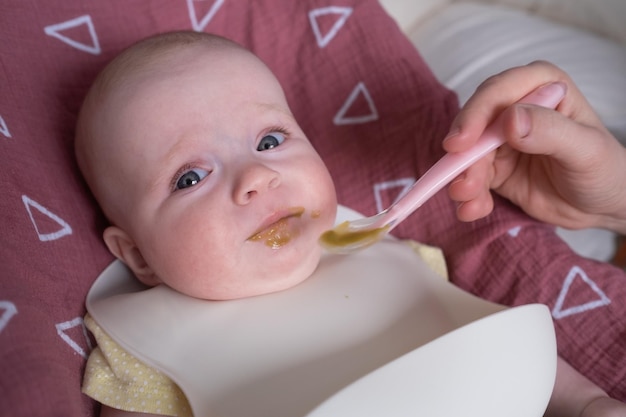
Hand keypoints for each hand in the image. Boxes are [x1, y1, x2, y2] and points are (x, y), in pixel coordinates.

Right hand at [443, 61, 625, 233]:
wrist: (603, 206)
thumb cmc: (605, 170)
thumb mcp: (586, 150)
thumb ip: (551, 131)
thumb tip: (509, 120)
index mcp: (542, 87)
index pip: (498, 92)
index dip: (474, 115)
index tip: (460, 143)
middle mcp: (516, 107)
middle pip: (474, 124)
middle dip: (464, 156)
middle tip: (461, 184)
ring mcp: (501, 139)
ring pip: (468, 154)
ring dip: (463, 180)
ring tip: (469, 202)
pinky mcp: (493, 167)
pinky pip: (471, 178)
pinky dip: (469, 196)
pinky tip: (474, 210)